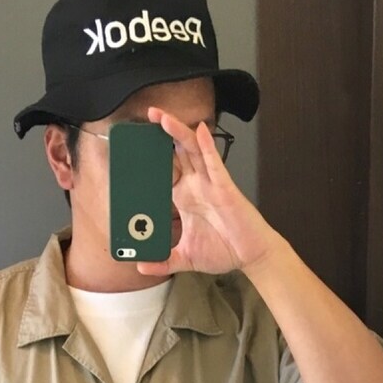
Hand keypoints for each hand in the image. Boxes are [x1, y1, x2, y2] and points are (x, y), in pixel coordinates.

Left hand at [136, 106, 281, 277]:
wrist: (250, 257)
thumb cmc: (224, 251)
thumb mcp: (185, 258)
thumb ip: (163, 261)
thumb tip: (140, 266)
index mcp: (185, 198)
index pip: (164, 173)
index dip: (150, 160)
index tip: (132, 150)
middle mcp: (196, 186)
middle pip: (176, 153)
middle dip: (161, 135)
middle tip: (144, 118)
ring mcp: (210, 184)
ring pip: (192, 151)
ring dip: (177, 132)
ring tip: (161, 117)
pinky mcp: (225, 188)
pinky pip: (215, 163)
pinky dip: (208, 146)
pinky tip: (201, 130)